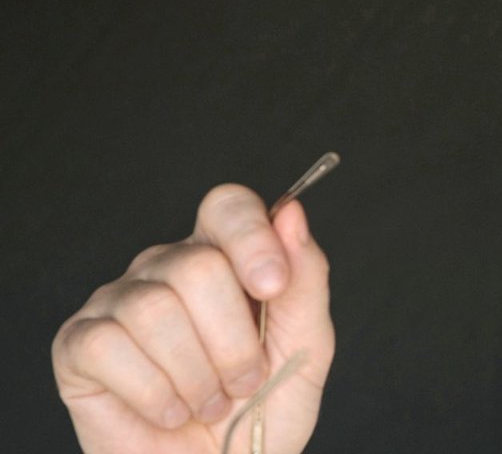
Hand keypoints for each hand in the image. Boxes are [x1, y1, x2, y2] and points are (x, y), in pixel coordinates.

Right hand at [53, 184, 334, 453]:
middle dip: (233, 341)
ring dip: (197, 376)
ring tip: (209, 402)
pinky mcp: (80, 342)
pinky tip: (171, 411)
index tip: (271, 287)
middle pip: (197, 266)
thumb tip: (291, 212)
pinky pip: (112, 347)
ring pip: (155, 309)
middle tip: (242, 381)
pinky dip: (155, 394)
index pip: (227, 206)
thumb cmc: (262, 409)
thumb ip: (305, 278)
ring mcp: (119, 300)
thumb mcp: (305, 345)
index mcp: (224, 256)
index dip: (250, 238)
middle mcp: (167, 266)